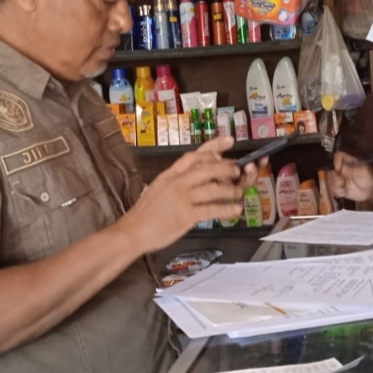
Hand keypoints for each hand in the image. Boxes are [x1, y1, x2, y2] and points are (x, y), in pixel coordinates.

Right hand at [125, 137, 246, 252]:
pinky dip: (227, 209)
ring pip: (213, 188)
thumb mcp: (160, 187)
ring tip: (238, 192)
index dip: (214, 146)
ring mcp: (182, 198)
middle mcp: (177, 182)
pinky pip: (212, 209)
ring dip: (230, 190)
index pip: (195, 155)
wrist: (133, 230)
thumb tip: (199, 173)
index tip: (229, 141)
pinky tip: (235, 210)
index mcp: (170, 174)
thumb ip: (177, 179)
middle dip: (227, 169)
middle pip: (208, 168)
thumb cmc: (146, 212)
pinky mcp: (186, 215)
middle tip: (237, 171)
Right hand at [329, 151, 372, 202]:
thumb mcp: (364, 171)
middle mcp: (342, 169)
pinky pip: (333, 189)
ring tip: (343, 186)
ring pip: (330, 180)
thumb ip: (352, 168)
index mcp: (348, 162)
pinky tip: (344, 192)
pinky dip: (337, 191)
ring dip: (335, 184)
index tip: (338, 169)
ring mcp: (340, 179)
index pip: (338, 156)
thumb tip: (339, 169)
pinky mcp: (340, 188)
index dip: (336, 161)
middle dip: (334, 176)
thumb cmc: (370, 178)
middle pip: (330, 169)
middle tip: (341, 180)